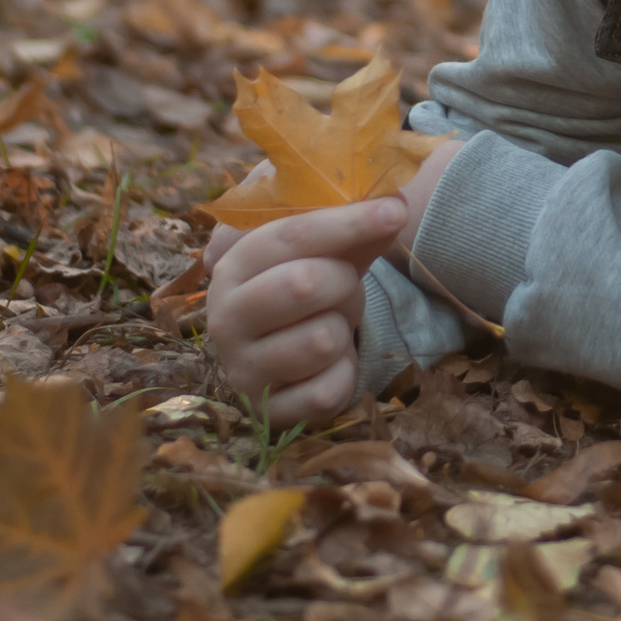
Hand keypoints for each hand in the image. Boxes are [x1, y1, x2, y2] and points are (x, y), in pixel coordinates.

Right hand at [205, 196, 406, 430]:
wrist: (289, 344)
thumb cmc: (308, 280)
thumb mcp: (326, 245)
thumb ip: (355, 222)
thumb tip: (395, 205)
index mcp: (232, 265)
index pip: (289, 235)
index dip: (346, 222)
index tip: (395, 211)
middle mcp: (225, 319)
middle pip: (304, 284)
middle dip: (343, 281)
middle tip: (343, 284)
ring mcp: (242, 371)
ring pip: (323, 341)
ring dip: (343, 331)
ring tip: (329, 325)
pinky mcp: (268, 414)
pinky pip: (327, 392)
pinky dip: (344, 375)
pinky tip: (329, 365)